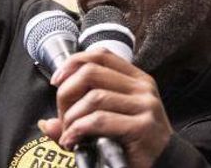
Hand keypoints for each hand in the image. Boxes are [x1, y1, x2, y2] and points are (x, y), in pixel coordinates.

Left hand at [40, 49, 171, 167]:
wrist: (164, 165)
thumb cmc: (135, 144)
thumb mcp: (108, 123)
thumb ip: (79, 118)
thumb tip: (46, 124)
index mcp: (136, 79)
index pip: (101, 54)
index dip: (73, 63)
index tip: (56, 81)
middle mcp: (142, 88)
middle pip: (91, 72)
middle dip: (66, 94)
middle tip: (62, 118)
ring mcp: (145, 106)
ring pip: (93, 97)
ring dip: (71, 118)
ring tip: (69, 135)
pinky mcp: (142, 126)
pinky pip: (99, 120)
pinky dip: (78, 130)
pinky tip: (74, 142)